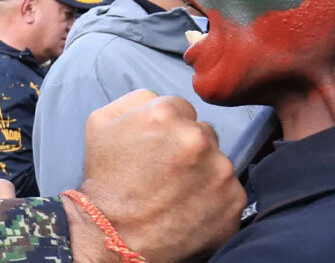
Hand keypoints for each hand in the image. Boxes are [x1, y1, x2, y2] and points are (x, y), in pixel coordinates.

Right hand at [69, 89, 244, 262]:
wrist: (114, 236)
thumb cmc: (105, 180)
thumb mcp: (100, 123)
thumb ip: (135, 99)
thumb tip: (160, 99)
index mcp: (165, 114)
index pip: (182, 108)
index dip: (168, 128)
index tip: (157, 148)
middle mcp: (198, 138)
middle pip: (204, 132)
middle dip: (189, 147)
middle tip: (166, 171)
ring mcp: (220, 171)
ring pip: (218, 161)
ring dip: (203, 172)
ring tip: (177, 192)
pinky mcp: (234, 201)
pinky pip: (229, 190)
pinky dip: (214, 198)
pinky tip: (190, 207)